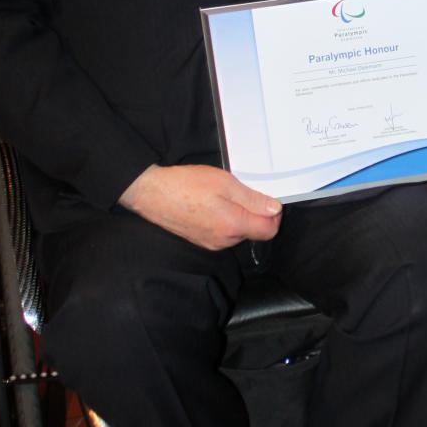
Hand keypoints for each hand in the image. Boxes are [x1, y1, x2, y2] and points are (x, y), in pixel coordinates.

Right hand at [119, 163, 282, 250]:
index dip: (274, 214)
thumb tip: (275, 209)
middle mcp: (224, 241)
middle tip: (240, 191)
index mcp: (233, 226)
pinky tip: (211, 205)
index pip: (269, 230)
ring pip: (238, 233)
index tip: (267, 198)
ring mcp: (211, 243)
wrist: (151, 193)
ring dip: (238, 216)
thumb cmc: (186, 185)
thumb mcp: (225, 183)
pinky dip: (224, 220)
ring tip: (222, 196)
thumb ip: (252, 199)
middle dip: (254, 213)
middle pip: (254, 232)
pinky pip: (223, 233)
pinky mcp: (201, 241)